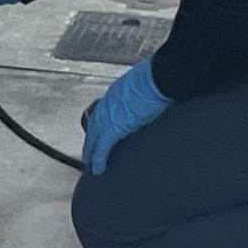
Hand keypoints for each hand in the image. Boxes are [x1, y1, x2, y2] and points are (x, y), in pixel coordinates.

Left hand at [80, 60, 172, 175]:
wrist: (158, 77)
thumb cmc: (158, 77)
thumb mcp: (146, 85)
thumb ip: (143, 94)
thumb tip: (153, 99)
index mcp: (115, 92)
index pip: (103, 112)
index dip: (99, 124)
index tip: (98, 133)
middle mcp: (108, 104)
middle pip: (93, 126)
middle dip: (90, 140)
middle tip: (88, 152)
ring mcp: (109, 116)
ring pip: (93, 138)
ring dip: (91, 152)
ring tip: (90, 163)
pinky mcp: (114, 128)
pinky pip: (102, 147)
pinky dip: (98, 159)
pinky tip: (97, 169)